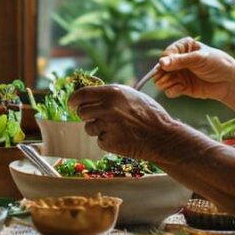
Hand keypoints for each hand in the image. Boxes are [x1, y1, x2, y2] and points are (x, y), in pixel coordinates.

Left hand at [68, 84, 184, 161]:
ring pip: (89, 128)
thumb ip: (111, 95)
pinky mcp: (110, 142)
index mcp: (113, 92)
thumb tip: (90, 94)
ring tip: (116, 129)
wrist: (163, 136)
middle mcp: (108, 107)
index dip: (73, 100)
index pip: (82, 94)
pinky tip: (122, 138)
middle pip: (82, 112)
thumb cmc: (150, 114)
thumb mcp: (132, 95)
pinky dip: (108, 141)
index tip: (71, 104)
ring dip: (98, 129)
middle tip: (95, 118)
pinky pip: (100, 141)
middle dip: (86, 116)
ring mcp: (108, 125)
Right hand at [153, 38, 234, 101]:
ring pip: (162, 80)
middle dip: (163, 75)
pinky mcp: (181, 87)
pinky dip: (172, 91)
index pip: (165, 55)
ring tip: (178, 83)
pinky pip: (169, 91)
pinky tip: (181, 89)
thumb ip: (180, 61)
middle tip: (172, 78)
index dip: (165, 63)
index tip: (169, 68)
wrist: (229, 82)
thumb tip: (161, 63)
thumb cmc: (217, 64)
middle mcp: (178, 60)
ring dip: (166, 83)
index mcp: (182, 47)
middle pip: (160, 69)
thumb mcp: (199, 59)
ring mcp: (179, 74)